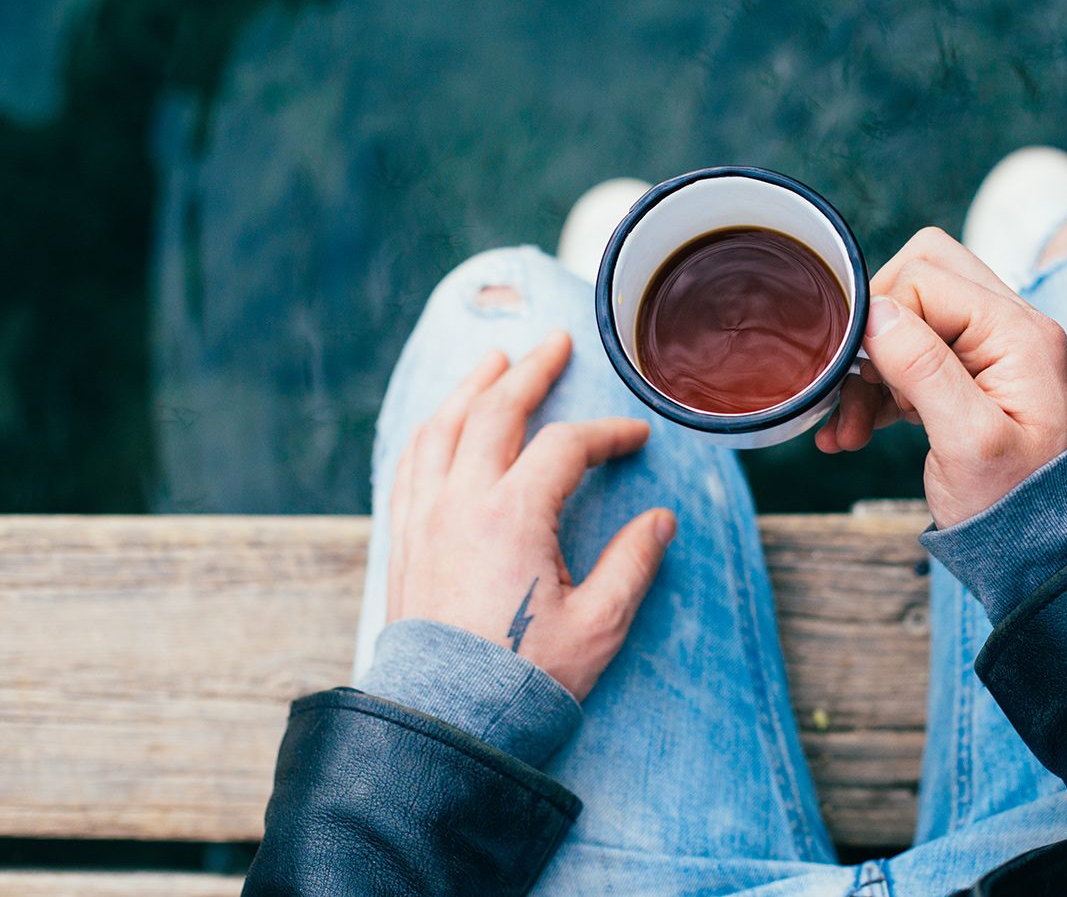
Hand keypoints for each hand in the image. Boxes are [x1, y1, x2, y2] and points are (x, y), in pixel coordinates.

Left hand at [387, 331, 675, 699]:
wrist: (448, 721)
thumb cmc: (525, 678)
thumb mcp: (598, 624)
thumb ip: (632, 563)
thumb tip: (661, 520)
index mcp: (513, 516)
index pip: (566, 447)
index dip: (606, 435)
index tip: (635, 440)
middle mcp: (461, 502)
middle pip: (494, 411)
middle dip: (529, 372)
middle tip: (553, 344)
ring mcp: (425, 517)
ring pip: (441, 427)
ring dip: (470, 387)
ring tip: (493, 361)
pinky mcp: (405, 538)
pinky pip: (411, 462)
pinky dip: (431, 429)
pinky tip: (442, 421)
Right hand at [816, 228, 1066, 527]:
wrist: (1042, 552)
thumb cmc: (1015, 505)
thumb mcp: (968, 442)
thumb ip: (925, 369)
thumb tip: (877, 312)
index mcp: (1017, 333)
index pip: (927, 277)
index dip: (881, 318)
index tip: (861, 372)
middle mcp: (1010, 327)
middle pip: (922, 276)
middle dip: (876, 329)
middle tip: (859, 380)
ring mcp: (993, 351)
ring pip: (912, 317)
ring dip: (872, 368)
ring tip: (851, 427)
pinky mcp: (974, 377)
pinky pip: (915, 355)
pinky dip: (881, 389)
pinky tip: (856, 431)